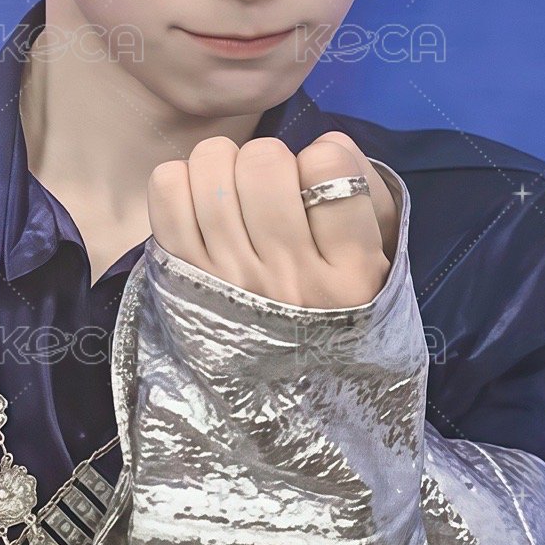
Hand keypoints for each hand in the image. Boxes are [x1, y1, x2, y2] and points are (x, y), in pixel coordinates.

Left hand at [147, 130, 399, 308]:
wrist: (284, 399)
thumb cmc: (334, 307)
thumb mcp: (376, 261)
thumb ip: (362, 192)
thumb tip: (325, 146)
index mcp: (351, 274)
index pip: (329, 168)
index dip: (323, 159)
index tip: (320, 186)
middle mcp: (288, 279)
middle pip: (264, 162)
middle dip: (270, 158)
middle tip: (273, 186)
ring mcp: (229, 280)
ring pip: (212, 167)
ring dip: (225, 163)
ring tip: (234, 190)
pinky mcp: (181, 276)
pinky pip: (168, 188)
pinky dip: (182, 177)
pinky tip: (199, 198)